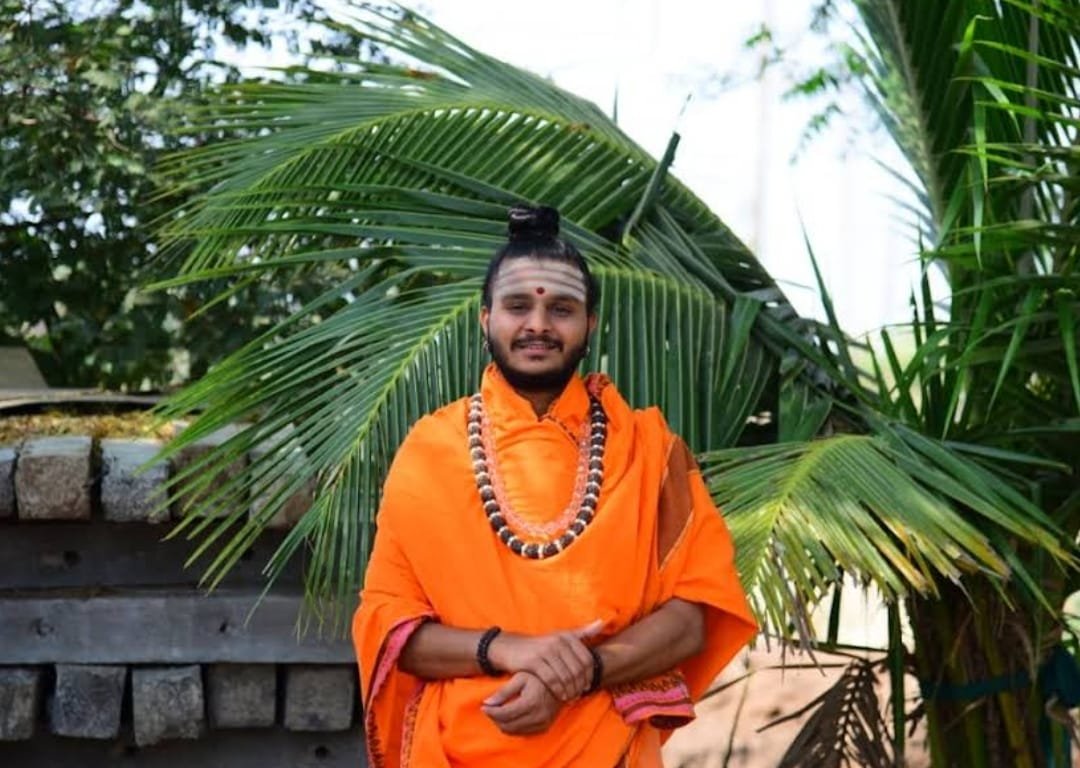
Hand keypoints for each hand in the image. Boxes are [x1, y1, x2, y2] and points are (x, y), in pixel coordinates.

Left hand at [482, 671, 561, 734]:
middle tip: (489, 708)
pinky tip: (510, 716)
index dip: (490, 711)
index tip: (483, 705)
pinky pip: (522, 733)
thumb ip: (503, 691)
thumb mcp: (519, 678)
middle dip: (495, 718)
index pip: (504, 714)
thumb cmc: (538, 677)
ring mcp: (542, 724)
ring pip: (514, 731)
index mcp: (531, 702)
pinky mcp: (544, 728)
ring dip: (502, 724)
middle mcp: (538, 716)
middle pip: (507, 725)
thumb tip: (486, 703)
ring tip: (498, 711)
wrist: (561, 682)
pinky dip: (513, 727)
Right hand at [487, 620, 602, 701]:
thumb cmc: (540, 646)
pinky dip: (558, 690)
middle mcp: (558, 641)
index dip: (589, 675)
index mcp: (567, 636)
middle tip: (577, 695)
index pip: (586, 659)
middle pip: (577, 669)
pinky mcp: (534, 661)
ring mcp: (545, 650)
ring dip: (570, 690)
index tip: (586, 686)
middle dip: (579, 685)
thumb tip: (602, 623)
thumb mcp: (560, 636)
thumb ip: (582, 632)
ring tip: (569, 697)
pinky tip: (560, 696)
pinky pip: (552, 680)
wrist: (510, 648)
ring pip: (566, 676)